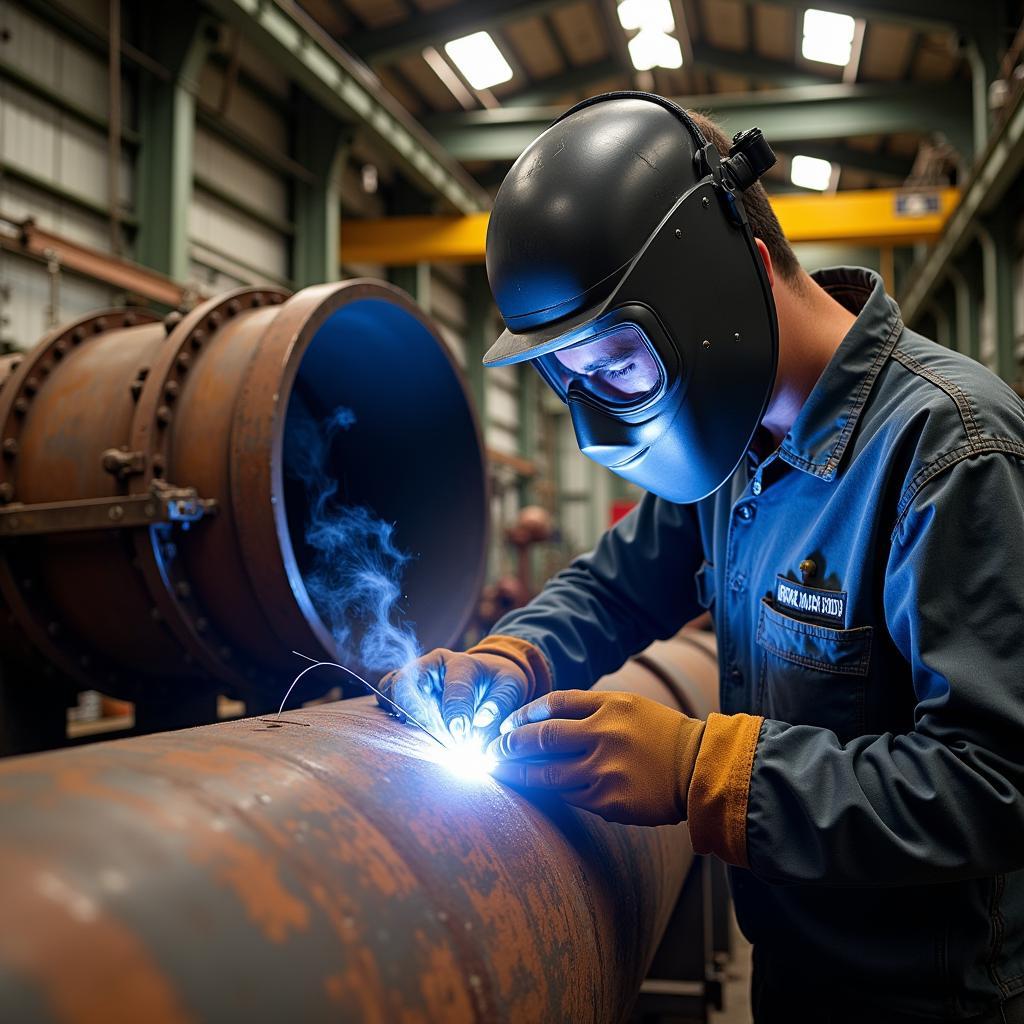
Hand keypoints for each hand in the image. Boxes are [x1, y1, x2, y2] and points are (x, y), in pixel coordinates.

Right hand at [378, 635, 550, 742]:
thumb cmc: (499, 681)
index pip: (455, 688)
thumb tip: (477, 729)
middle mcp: (433, 664)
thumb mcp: (510, 688)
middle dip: (419, 713)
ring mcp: (415, 674)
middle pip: (410, 682)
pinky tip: (409, 726)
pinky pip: (386, 695)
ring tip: (419, 730)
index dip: (456, 713)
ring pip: (392, 686)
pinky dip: (391, 711)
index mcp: (463, 663)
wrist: (488, 673)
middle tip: (435, 736)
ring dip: (400, 711)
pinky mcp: (405, 687)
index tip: (460, 735)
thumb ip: (497, 708)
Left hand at [487, 690, 706, 825]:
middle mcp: (604, 736)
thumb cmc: (659, 734)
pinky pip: (569, 797)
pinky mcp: (609, 802)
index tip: (505, 724)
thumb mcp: (627, 706)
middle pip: (541, 738)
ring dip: (517, 774)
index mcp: (608, 707)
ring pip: (547, 775)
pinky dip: (549, 793)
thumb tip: (540, 719)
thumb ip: (588, 708)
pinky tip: (534, 791)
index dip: (523, 714)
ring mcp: (605, 771)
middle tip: (488, 751)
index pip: (553, 704)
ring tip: (496, 773)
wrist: (698, 769)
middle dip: (508, 745)